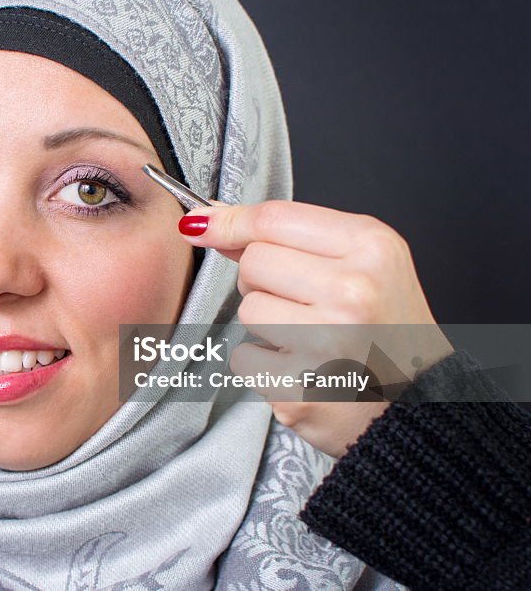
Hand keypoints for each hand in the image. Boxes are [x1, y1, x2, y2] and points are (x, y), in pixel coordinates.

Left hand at [178, 200, 452, 456]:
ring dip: (266, 326)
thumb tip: (213, 218)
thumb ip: (291, 236)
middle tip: (306, 305)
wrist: (421, 406)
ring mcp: (327, 341)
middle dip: (264, 282)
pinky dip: (264, 366)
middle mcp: (353, 290)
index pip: (273, 218)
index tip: (202, 225)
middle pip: (253, 262)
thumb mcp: (363, 263)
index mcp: (372, 247)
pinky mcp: (301, 388)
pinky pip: (244, 358)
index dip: (229, 221)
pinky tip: (304, 370)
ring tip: (311, 339)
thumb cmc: (388, 331)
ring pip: (248, 310)